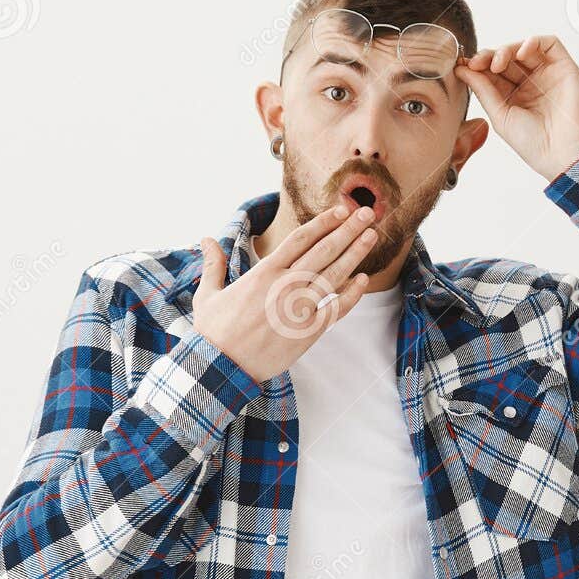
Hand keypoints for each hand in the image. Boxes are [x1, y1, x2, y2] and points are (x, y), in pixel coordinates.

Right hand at [191, 204, 376, 383]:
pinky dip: (352, 294)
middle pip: (324, 250)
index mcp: (264, 272)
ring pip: (335, 274)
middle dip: (348, 229)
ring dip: (355, 253)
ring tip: (372, 236)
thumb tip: (206, 239)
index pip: (301, 238)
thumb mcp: (209, 294)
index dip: (323, 222)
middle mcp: (285, 286)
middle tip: (367, 213)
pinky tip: (363, 280)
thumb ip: (214, 264)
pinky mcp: (308, 331)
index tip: (341, 210)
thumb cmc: (214, 332)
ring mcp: (299, 308)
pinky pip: (335, 308)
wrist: (222, 368)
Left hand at [454, 35, 578, 182]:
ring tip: (497, 63)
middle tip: (477, 63)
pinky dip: (533, 42)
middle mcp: (529, 83)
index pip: (492, 73)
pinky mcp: (564, 67)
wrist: (562, 153)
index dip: (478, 66)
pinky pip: (550, 44)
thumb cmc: (532, 142)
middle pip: (507, 58)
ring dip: (507, 49)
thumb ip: (483, 90)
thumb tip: (461, 69)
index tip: (462, 66)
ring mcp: (547, 74)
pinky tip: (520, 53)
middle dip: (489, 56)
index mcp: (512, 96)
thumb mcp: (500, 115)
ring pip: (524, 48)